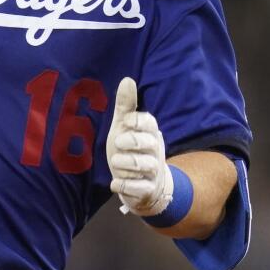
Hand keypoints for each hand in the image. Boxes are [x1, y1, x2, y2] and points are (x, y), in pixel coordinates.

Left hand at [105, 77, 172, 215]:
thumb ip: (126, 107)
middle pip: (149, 143)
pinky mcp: (147, 189)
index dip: (138, 121)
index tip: (126, 122)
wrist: (144, 186)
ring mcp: (153, 171)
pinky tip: (115, 182)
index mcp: (149, 133)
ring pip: (146, 165)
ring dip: (128, 163)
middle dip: (133, 141)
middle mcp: (154, 151)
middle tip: (118, 142)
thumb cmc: (131, 150)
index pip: (149, 123)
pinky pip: (141, 187)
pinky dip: (126, 185)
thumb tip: (127, 79)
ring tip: (116, 162)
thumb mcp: (125, 128)